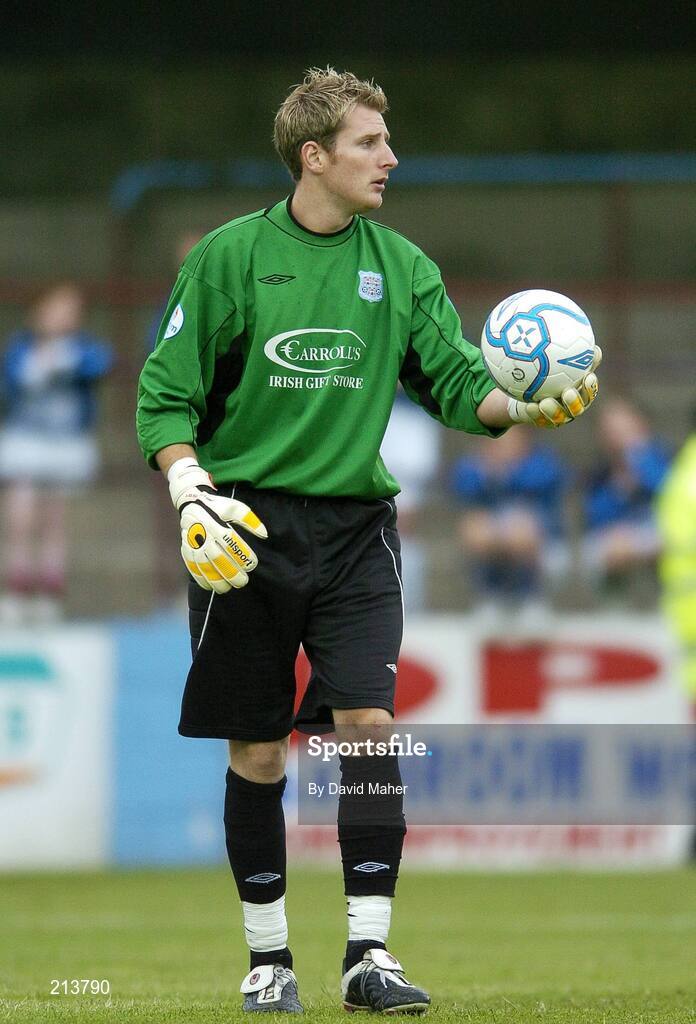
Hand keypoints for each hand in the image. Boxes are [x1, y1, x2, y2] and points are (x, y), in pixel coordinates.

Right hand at [167, 458, 266, 591]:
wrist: (191, 503)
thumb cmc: (218, 507)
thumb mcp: (235, 507)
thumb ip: (249, 520)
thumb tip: (264, 534)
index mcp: (216, 523)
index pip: (231, 542)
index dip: (242, 555)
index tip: (252, 564)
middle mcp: (203, 534)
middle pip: (217, 557)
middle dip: (230, 572)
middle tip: (242, 582)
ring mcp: (192, 543)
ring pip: (203, 565)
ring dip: (215, 580)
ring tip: (227, 588)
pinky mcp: (186, 549)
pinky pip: (191, 567)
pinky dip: (200, 579)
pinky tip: (210, 587)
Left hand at [508, 346, 601, 427]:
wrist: (529, 393)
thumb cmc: (548, 374)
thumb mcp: (558, 363)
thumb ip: (571, 353)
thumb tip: (581, 331)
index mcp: (580, 394)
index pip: (590, 391)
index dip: (591, 387)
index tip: (588, 377)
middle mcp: (571, 408)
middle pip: (578, 408)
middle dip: (574, 402)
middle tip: (568, 392)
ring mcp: (558, 417)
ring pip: (558, 417)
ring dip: (553, 410)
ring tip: (545, 402)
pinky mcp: (543, 422)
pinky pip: (539, 419)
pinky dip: (534, 413)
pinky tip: (530, 406)